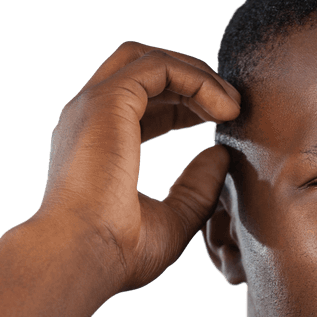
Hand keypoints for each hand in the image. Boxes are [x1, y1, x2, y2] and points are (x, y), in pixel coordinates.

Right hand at [34, 42, 240, 292]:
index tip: (220, 121)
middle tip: (232, 108)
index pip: (140, 101)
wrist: (82, 257)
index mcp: (95, 141)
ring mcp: (93, 104)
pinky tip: (224, 109)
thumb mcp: (172, 220)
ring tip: (233, 108)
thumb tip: (220, 155)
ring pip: (151, 60)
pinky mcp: (107, 100)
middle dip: (191, 79)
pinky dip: (196, 80)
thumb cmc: (117, 252)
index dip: (184, 103)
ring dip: (198, 75)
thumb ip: (196, 188)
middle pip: (142, 67)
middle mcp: (88, 116)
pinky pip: (160, 67)